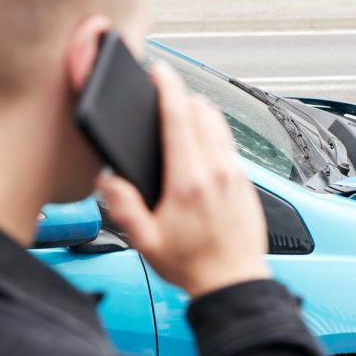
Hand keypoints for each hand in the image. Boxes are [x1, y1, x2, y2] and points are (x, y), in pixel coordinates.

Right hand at [97, 63, 270, 298]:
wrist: (234, 282)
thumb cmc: (192, 265)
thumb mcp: (146, 242)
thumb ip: (124, 208)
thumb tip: (108, 181)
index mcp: (189, 182)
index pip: (180, 120)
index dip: (168, 89)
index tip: (160, 72)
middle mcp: (217, 172)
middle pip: (203, 113)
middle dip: (182, 98)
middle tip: (164, 95)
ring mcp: (236, 175)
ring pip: (220, 125)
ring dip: (200, 113)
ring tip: (181, 115)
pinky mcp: (246, 182)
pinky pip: (229, 144)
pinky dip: (213, 134)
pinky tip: (200, 146)